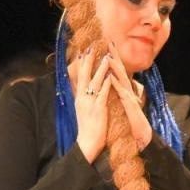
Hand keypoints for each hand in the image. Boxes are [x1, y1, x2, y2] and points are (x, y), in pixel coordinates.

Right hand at [69, 47, 115, 162]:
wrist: (87, 142)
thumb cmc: (87, 127)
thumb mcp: (83, 110)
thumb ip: (85, 99)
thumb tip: (85, 90)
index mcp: (80, 97)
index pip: (79, 76)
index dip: (81, 63)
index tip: (83, 50)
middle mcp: (83, 97)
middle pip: (84, 75)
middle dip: (88, 60)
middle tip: (91, 46)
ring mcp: (90, 102)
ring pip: (95, 82)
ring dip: (100, 69)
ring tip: (105, 57)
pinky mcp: (98, 109)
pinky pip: (102, 94)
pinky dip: (106, 84)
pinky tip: (110, 76)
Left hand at [104, 41, 153, 151]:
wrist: (142, 137)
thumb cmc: (133, 123)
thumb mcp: (125, 106)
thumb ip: (122, 95)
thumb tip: (117, 87)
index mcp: (125, 91)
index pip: (118, 72)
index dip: (112, 59)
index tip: (105, 47)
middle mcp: (128, 92)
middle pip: (121, 71)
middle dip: (114, 56)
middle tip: (108, 42)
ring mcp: (130, 98)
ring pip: (122, 79)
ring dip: (115, 67)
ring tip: (107, 55)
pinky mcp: (130, 106)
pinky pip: (122, 93)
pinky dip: (116, 84)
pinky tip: (111, 76)